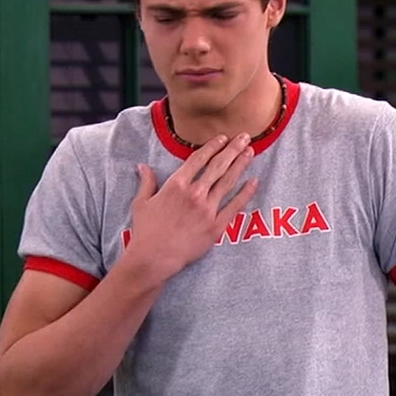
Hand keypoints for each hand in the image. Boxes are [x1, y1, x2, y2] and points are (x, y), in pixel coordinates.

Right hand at [125, 133, 258, 280]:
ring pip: (228, 182)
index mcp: (176, 185)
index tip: (223, 138)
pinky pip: (234, 206)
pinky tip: (254, 181)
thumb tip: (142, 166)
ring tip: (251, 152)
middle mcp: (194, 193)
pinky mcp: (216, 226)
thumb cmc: (145, 231)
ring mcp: (207, 210)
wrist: (153, 258)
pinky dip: (245, 193)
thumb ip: (147, 182)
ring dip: (241, 165)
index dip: (212, 146)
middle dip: (232, 149)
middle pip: (218, 166)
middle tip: (244, 137)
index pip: (198, 159)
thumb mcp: (141, 203)